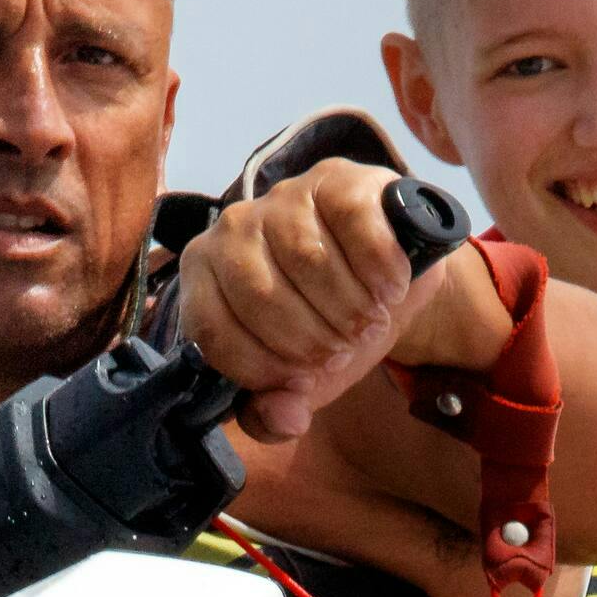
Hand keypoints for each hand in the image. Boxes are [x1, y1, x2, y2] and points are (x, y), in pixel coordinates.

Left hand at [173, 159, 416, 441]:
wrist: (388, 279)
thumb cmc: (330, 326)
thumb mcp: (302, 381)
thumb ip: (275, 413)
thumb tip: (281, 417)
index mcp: (205, 275)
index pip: (214, 332)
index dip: (264, 368)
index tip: (304, 378)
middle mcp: (234, 227)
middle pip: (260, 297)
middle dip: (313, 339)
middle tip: (346, 346)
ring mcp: (284, 196)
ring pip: (309, 261)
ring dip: (352, 307)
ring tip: (370, 318)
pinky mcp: (336, 178)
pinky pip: (354, 226)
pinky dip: (380, 269)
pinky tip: (391, 286)